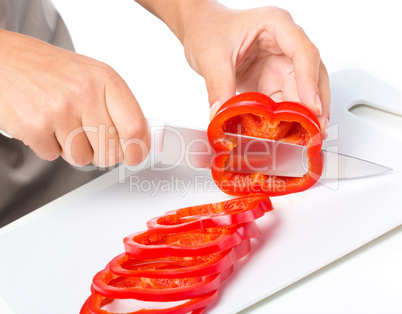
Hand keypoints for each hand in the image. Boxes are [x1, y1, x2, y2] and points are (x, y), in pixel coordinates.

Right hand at [0, 29, 149, 166]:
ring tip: (63, 125)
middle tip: (92, 139)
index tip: (135, 155)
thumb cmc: (50, 70)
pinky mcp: (35, 127)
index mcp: (104, 80)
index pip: (134, 126)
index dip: (137, 149)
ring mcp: (59, 110)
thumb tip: (140, 139)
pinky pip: (54, 156)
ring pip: (83, 158)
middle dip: (103, 153)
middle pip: (110, 150)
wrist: (3, 60)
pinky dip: (50, 147)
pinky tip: (45, 125)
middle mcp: (84, 93)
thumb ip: (118, 107)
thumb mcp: (92, 77)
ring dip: (74, 150)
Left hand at [179, 2, 329, 135]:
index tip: (311, 107)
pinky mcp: (272, 81)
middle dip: (316, 104)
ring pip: (302, 91)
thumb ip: (218, 85)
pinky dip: (286, 118)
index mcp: (276, 25)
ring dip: (305, 115)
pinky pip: (284, 102)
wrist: (200, 32)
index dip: (310, 82)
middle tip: (316, 131)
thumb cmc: (209, 29)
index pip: (303, 53)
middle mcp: (284, 45)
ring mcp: (280, 64)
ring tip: (307, 137)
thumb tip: (221, 115)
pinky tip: (288, 134)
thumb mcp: (212, 56)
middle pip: (311, 75)